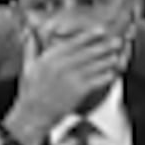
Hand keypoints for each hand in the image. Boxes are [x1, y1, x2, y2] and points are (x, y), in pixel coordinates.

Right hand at [3, 20, 124, 144]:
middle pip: (87, 53)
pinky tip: (112, 73)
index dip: (89, 36)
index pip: (73, 43)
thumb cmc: (30, 91)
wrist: (33, 114)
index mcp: (50, 58)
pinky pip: (96, 81)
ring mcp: (70, 79)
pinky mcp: (77, 92)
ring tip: (117, 57)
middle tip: (117, 42)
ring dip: (107, 61)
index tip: (101, 30)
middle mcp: (61, 66)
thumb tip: (29, 30)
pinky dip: (105, 77)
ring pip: (94, 66)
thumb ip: (31, 47)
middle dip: (104, 46)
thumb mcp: (27, 66)